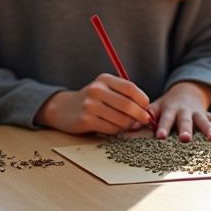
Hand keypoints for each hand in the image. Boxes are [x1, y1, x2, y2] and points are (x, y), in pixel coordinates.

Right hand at [34, 74, 153, 133]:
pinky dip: (117, 131)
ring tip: (126, 125)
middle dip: (140, 115)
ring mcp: (90, 105)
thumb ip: (124, 97)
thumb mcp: (105, 90)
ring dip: (128, 125)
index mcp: (104, 79)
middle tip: (144, 121)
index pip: (130, 88)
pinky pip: (111, 129)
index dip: (143, 100)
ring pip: (121, 119)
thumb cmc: (92, 101)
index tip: (147, 108)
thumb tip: (147, 112)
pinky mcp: (86, 120)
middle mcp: (96, 90)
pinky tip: (114, 128)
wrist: (64, 109)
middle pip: (128, 105)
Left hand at [149, 82, 210, 141]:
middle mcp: (185, 112)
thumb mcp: (154, 107)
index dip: (162, 127)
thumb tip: (127, 127)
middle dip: (185, 130)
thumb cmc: (166, 106)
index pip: (164, 119)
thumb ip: (144, 117)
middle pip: (185, 122)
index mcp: (170, 110)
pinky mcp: (208, 116)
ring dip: (209, 130)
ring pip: (204, 122)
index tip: (159, 136)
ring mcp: (198, 114)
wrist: (186, 93)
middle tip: (185, 139)